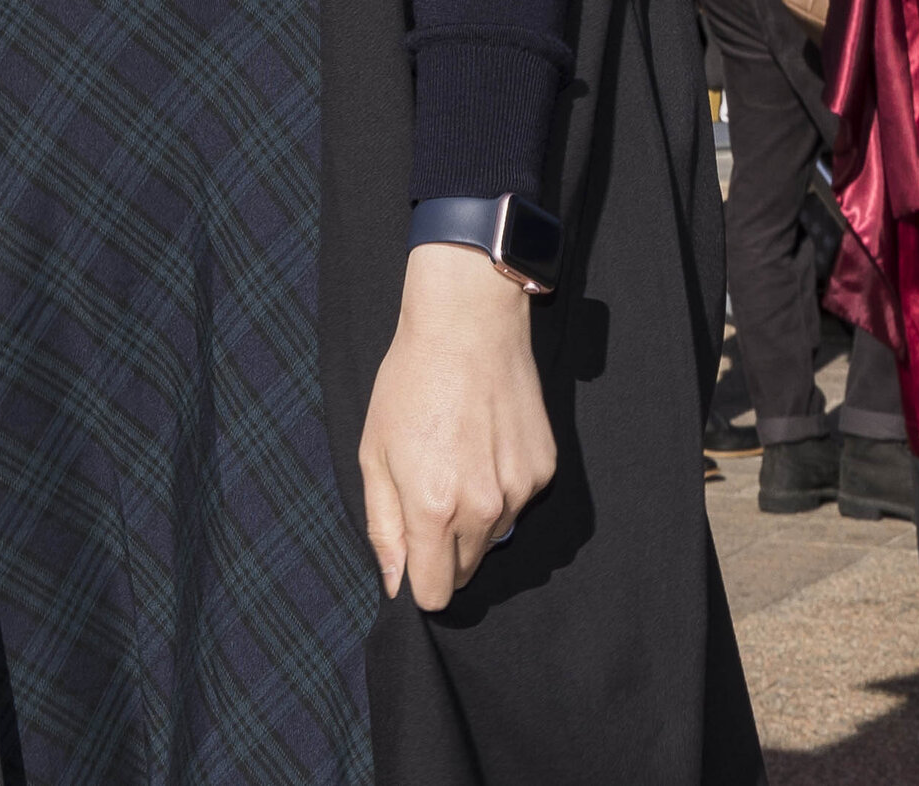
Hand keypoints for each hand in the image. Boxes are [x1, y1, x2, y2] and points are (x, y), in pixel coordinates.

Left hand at [359, 242, 555, 611]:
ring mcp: (520, 490)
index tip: (412, 556)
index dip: (419, 580)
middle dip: (446, 551)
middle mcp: (483, 509)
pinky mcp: (544, 469)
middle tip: (430, 497)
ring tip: (458, 461)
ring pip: (494, 536)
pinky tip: (486, 446)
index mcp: (433, 509)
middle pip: (467, 570)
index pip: (436, 592)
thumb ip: (384, 526)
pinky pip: (518, 503)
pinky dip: (502, 488)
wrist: (468, 326)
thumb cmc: (411, 383)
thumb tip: (396, 581)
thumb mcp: (374, 454)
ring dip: (475, 518)